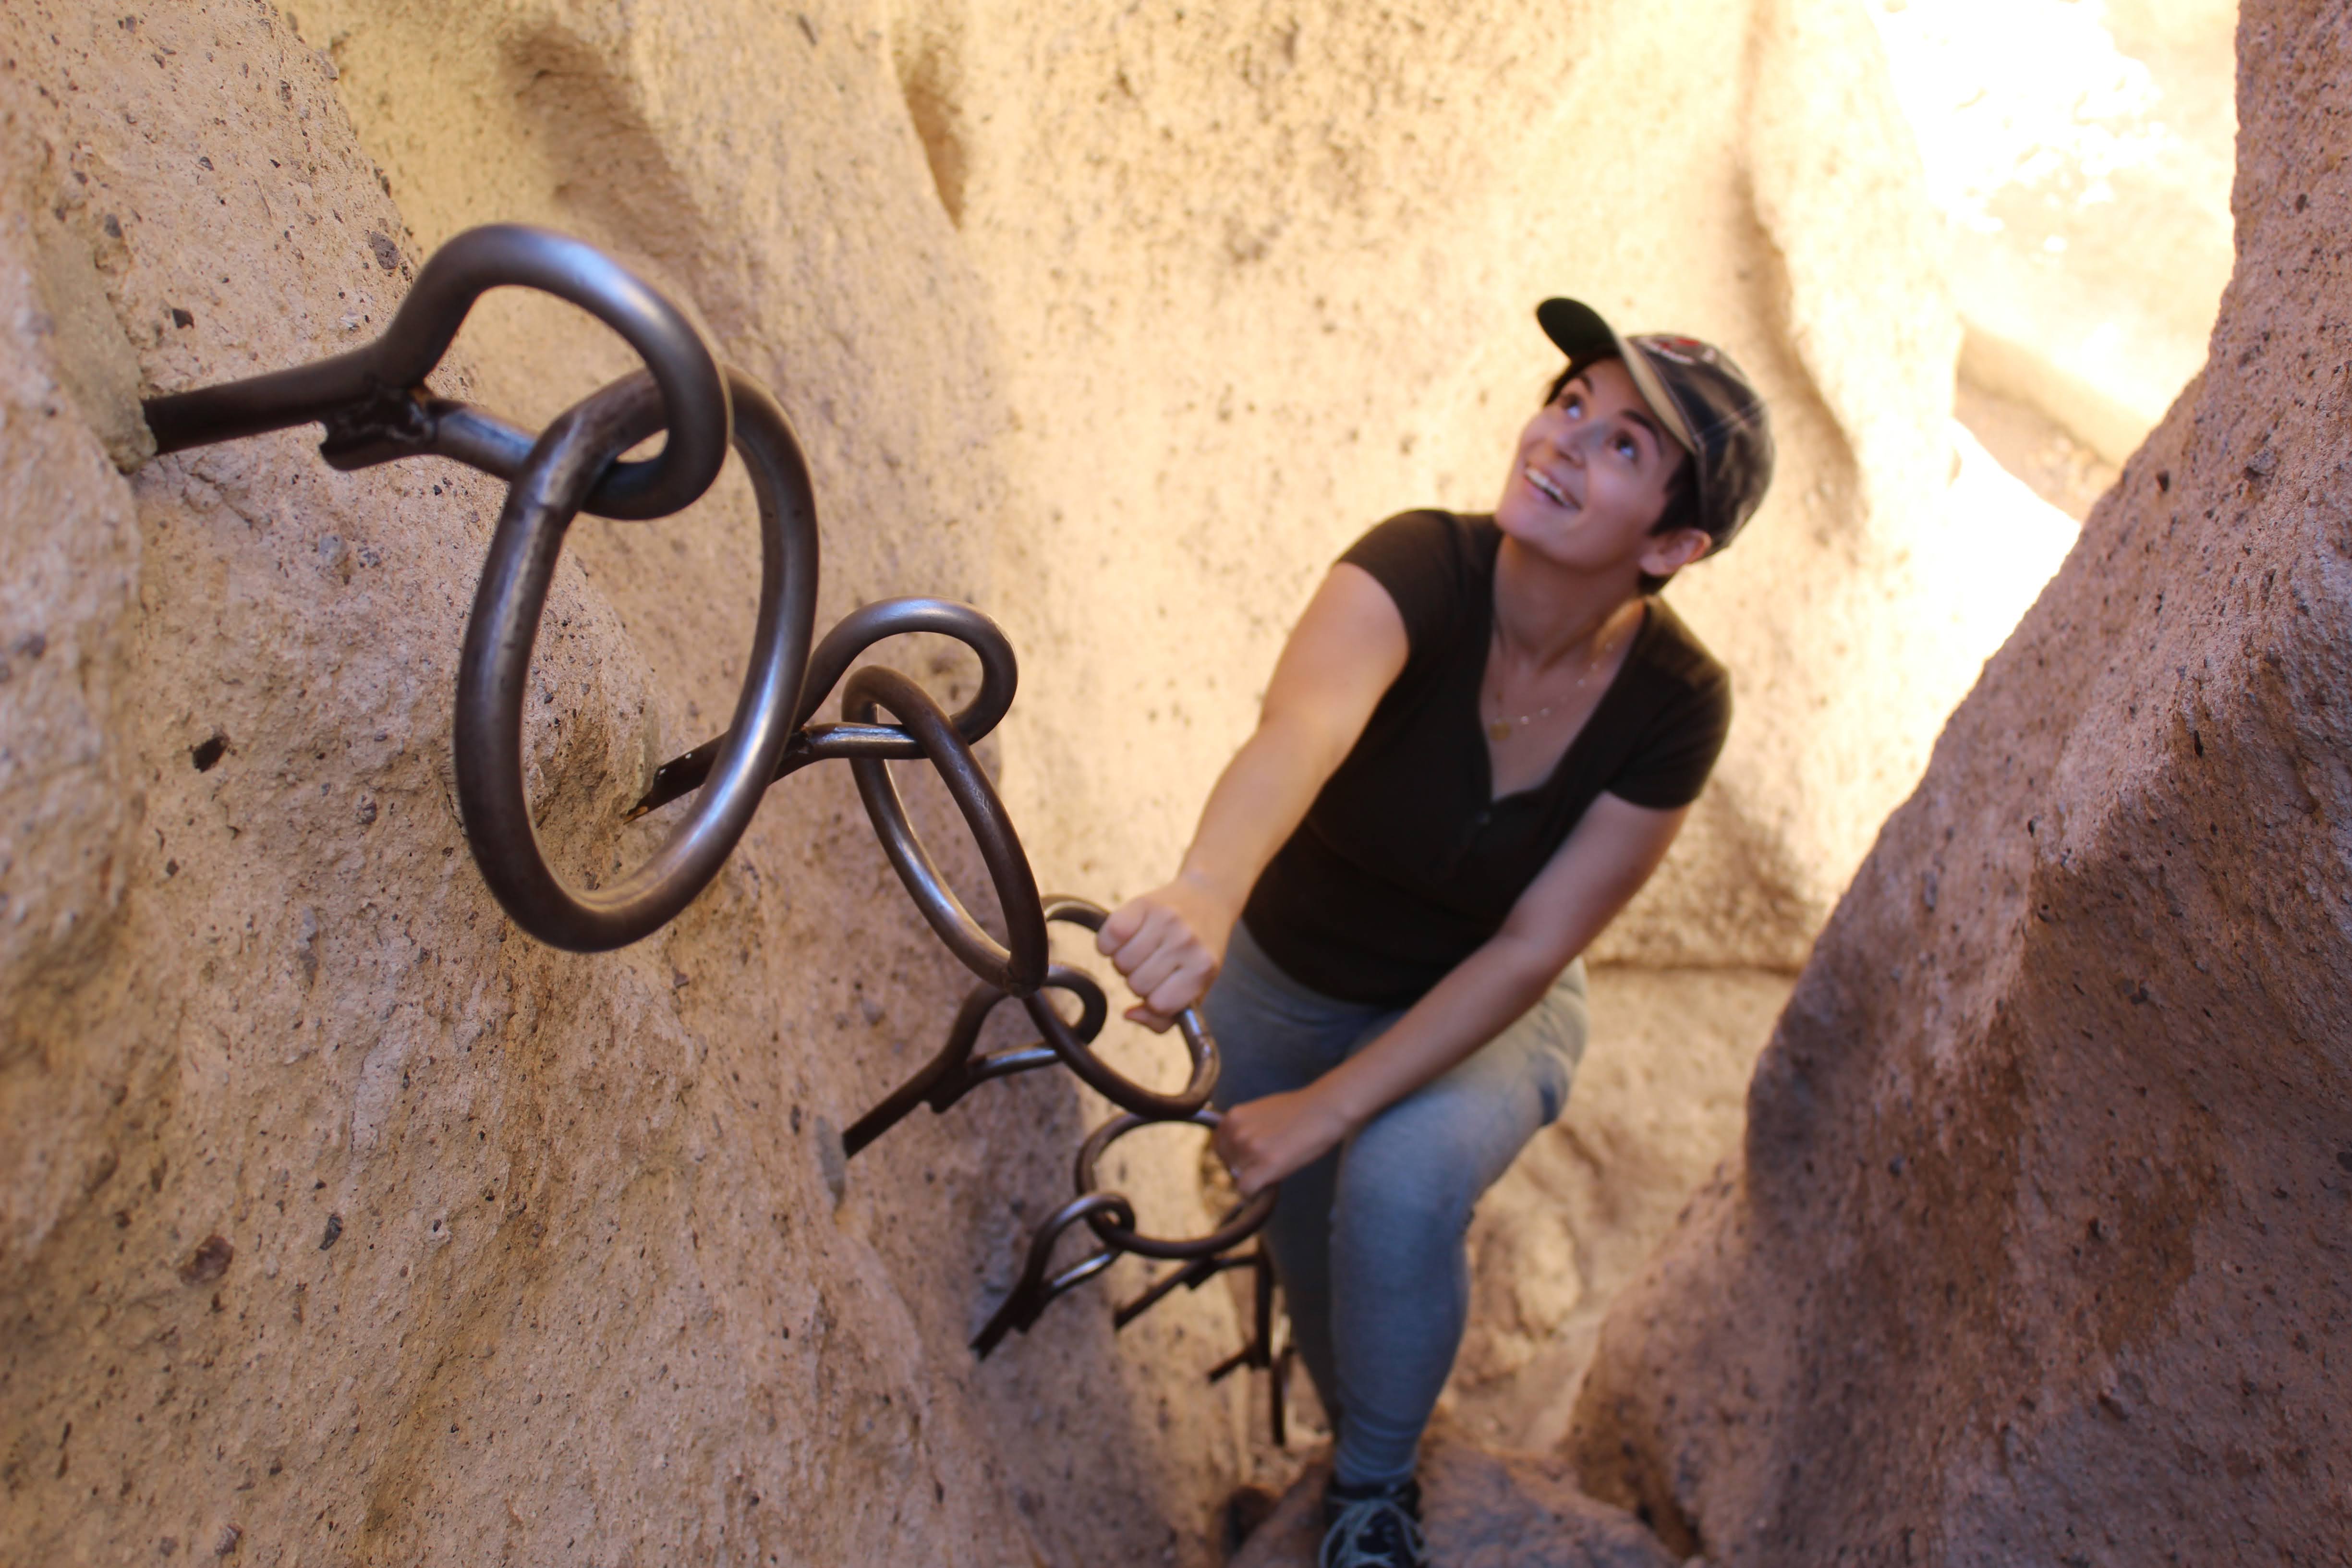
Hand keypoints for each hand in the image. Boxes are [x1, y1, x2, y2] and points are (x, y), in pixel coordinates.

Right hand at [1096, 871, 1236, 1030]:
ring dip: (1124, 961)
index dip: (1154, 1000)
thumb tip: (1129, 1015)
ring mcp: (1164, 921)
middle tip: (1154, 963)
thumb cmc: (1199, 950)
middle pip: (1136, 984)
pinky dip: (1108, 943)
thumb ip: (1164, 1017)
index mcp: (1203, 968)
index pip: (1159, 1005)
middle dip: (1139, 979)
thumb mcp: (1195, 988)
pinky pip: (1107, 937)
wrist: (1208, 897)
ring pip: (1120, 963)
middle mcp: (1186, 943)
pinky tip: (1125, 937)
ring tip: (1142, 949)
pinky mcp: (1142, 903)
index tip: (1163, 986)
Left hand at [1213, 1086, 1351, 1195]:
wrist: (1324, 1108)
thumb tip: (1234, 1149)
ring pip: (1237, 1178)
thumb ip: (1243, 1128)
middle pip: (1228, 1165)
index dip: (1236, 1155)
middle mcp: (1236, 1132)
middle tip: (1268, 1161)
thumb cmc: (1298, 1110)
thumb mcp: (1260, 1111)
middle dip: (1244, 1167)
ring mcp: (1250, 1148)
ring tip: (1276, 1164)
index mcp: (1232, 1117)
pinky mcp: (1266, 1165)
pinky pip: (1246, 1190)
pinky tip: (1270, 1183)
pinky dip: (1255, 1192)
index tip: (1253, 1156)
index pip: (1220, 1148)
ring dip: (1254, 1177)